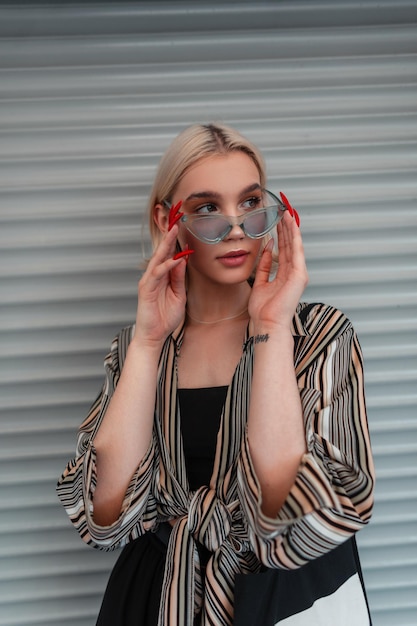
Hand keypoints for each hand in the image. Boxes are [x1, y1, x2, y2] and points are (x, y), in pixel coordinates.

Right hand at [133, 225, 187, 345]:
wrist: (153, 336)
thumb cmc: (165, 318)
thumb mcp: (178, 295)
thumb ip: (179, 278)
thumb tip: (183, 259)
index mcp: (163, 275)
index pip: (169, 253)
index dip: (176, 238)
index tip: (184, 223)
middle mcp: (154, 274)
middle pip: (162, 249)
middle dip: (170, 233)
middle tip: (177, 216)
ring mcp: (148, 281)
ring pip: (158, 257)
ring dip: (167, 243)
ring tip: (175, 229)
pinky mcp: (146, 289)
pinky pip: (157, 274)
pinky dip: (166, 265)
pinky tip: (175, 258)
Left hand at [249, 210, 307, 330]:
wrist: (267, 323)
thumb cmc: (263, 310)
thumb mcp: (261, 283)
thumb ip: (264, 266)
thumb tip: (266, 249)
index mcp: (285, 276)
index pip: (283, 250)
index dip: (281, 235)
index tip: (278, 221)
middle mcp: (294, 273)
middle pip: (290, 246)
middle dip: (286, 228)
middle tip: (284, 211)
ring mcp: (298, 274)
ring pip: (294, 245)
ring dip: (291, 229)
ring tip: (287, 213)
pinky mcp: (299, 275)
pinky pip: (296, 252)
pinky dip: (294, 238)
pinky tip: (291, 226)